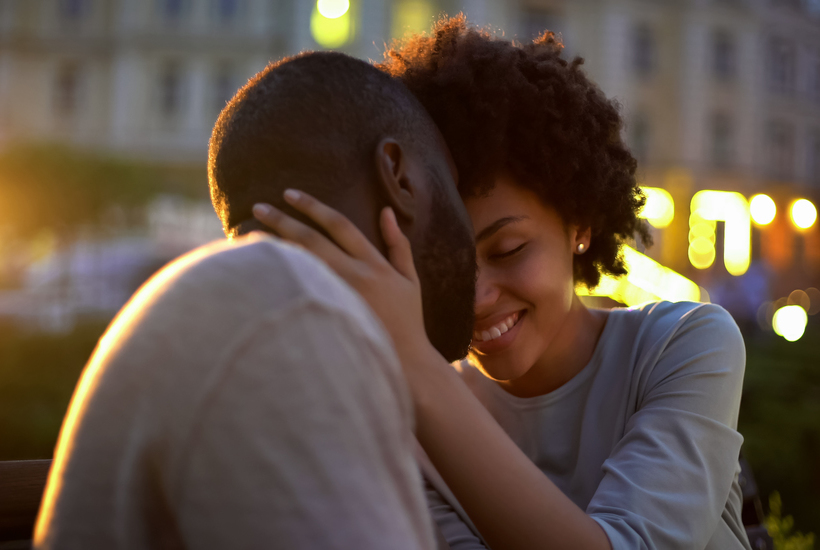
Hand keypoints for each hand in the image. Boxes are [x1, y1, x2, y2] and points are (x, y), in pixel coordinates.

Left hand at [252, 190, 435, 363]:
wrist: (405, 362)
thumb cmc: (408, 320)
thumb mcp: (410, 279)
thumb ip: (398, 244)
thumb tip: (386, 211)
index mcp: (374, 264)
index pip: (339, 225)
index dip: (313, 206)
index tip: (289, 194)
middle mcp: (354, 277)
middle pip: (311, 240)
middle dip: (283, 220)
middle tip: (258, 207)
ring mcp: (338, 298)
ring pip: (299, 265)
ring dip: (274, 247)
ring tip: (250, 232)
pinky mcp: (327, 318)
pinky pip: (297, 291)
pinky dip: (279, 276)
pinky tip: (260, 266)